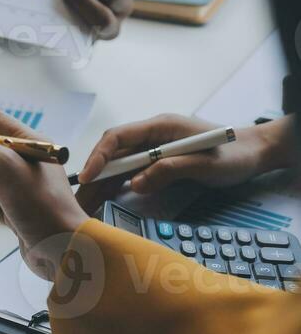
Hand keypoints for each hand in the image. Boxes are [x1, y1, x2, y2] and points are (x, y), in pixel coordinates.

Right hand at [78, 114, 296, 211]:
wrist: (253, 153)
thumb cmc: (233, 155)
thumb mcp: (205, 163)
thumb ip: (170, 170)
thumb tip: (135, 183)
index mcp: (160, 126)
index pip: (118, 137)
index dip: (98, 157)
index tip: (87, 178)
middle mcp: (151, 135)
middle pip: (112, 154)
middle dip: (93, 177)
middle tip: (78, 202)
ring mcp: (152, 149)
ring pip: (117, 166)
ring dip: (100, 186)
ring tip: (84, 207)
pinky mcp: (156, 162)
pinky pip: (129, 174)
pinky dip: (114, 188)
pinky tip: (103, 203)